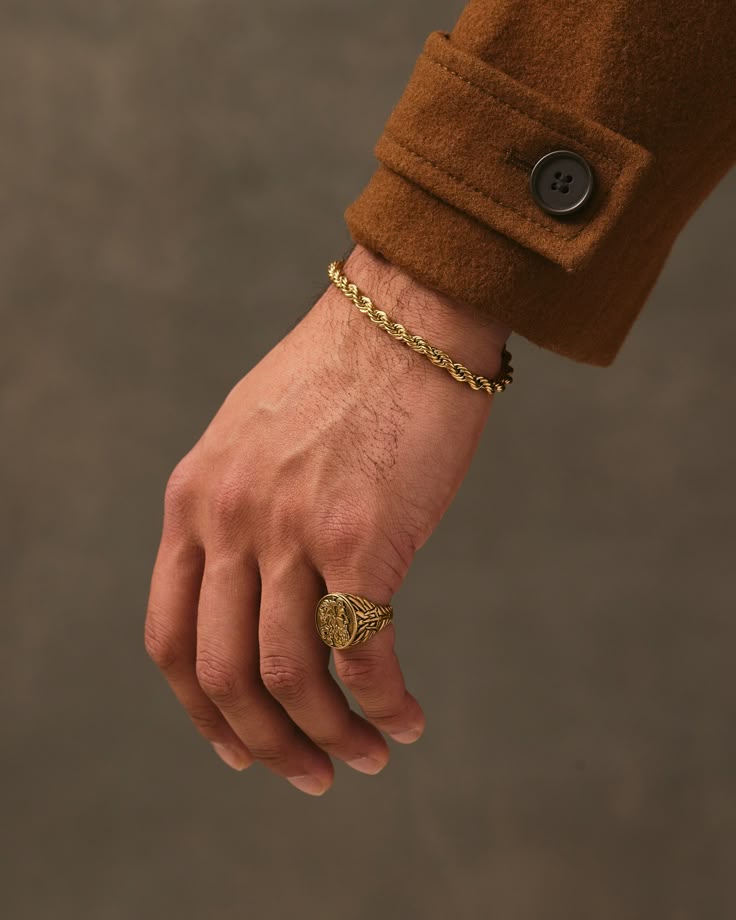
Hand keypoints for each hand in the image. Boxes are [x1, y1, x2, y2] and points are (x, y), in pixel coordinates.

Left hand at [144, 244, 509, 794]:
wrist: (406, 317)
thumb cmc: (341, 376)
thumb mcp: (252, 438)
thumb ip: (236, 510)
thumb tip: (258, 589)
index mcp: (193, 499)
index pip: (170, 638)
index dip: (200, 712)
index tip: (238, 749)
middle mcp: (228, 519)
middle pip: (223, 674)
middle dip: (264, 745)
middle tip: (308, 775)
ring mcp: (289, 528)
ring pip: (290, 675)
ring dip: (328, 736)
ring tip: (367, 757)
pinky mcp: (360, 535)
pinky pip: (362, 651)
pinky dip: (383, 702)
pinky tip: (406, 717)